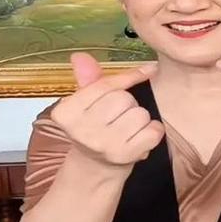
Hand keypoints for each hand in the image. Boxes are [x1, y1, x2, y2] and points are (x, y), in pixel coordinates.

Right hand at [51, 53, 164, 167]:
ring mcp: (103, 145)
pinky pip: (153, 131)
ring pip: (140, 114)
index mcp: (67, 113)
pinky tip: (139, 137)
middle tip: (118, 116)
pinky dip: (152, 131)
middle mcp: (82, 130)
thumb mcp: (85, 103)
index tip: (149, 69)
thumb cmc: (93, 127)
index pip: (105, 86)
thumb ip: (88, 79)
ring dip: (139, 118)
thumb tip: (81, 57)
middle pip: (124, 98)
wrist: (95, 164)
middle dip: (127, 103)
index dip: (129, 76)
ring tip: (126, 128)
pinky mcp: (124, 156)